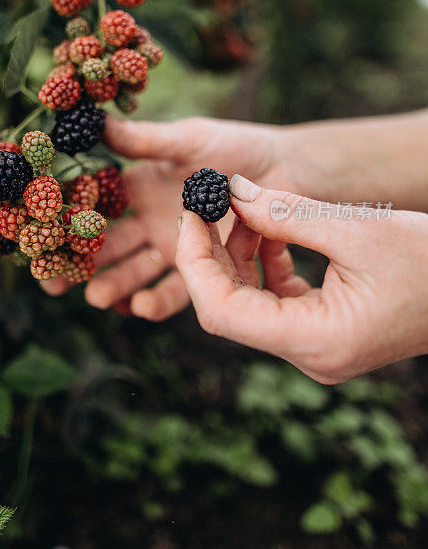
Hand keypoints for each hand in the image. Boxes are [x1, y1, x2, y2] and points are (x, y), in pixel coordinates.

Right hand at [42, 114, 288, 318]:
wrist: (287, 171)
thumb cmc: (236, 148)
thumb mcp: (188, 140)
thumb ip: (144, 140)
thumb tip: (92, 122)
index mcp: (140, 185)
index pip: (94, 204)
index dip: (66, 218)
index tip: (40, 233)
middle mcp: (150, 219)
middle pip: (107, 244)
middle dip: (80, 263)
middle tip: (51, 281)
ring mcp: (174, 246)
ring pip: (136, 270)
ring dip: (115, 285)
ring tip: (96, 297)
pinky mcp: (202, 267)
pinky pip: (176, 290)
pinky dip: (158, 300)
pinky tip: (143, 308)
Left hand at [175, 175, 427, 382]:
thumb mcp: (357, 229)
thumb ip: (287, 213)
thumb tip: (230, 193)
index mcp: (315, 341)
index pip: (221, 312)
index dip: (195, 260)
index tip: (191, 212)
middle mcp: (309, 355)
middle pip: (228, 308)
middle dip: (211, 252)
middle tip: (207, 202)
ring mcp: (315, 348)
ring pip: (249, 303)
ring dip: (239, 253)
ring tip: (243, 206)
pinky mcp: (324, 333)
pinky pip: (275, 301)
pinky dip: (265, 263)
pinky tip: (269, 229)